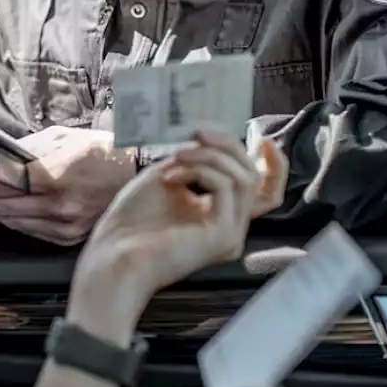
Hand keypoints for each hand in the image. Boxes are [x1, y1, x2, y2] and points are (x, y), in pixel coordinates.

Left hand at [0, 126, 135, 245]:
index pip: (3, 181)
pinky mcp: (69, 236)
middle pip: (2, 204)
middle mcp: (58, 204)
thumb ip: (28, 150)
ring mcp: (64, 224)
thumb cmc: (103, 152)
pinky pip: (30, 230)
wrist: (139, 175)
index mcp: (56, 175)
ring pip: (13, 220)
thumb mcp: (62, 138)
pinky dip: (10, 221)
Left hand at [70, 130, 287, 327]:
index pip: (265, 190)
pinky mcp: (223, 236)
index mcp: (221, 216)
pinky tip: (171, 175)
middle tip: (197, 131)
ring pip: (243, 178)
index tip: (263, 138)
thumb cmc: (132, 221)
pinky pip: (227, 188)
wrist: (113, 255)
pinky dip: (201, 171)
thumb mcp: (168, 177)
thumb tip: (213, 139)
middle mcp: (232, 226)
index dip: (274, 164)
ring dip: (210, 156)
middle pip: (254, 176)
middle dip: (228, 145)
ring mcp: (231, 233)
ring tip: (176, 155)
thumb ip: (196, 160)